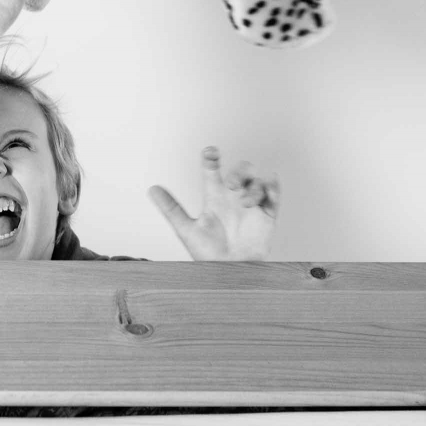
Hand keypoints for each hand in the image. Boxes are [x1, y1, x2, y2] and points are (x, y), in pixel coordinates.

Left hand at [149, 147, 278, 260]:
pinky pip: (274, 197)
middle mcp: (233, 198)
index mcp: (215, 197)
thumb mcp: (186, 229)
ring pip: (258, 182)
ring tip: (245, 203)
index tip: (209, 152)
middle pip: (242, 171)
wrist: (228, 273)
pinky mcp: (266, 216)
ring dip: (254, 187)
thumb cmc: (207, 253)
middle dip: (239, 172)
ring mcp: (251, 206)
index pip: (213, 171)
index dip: (211, 158)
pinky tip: (268, 192)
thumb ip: (171, 208)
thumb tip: (152, 189)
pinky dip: (273, 190)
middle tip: (230, 184)